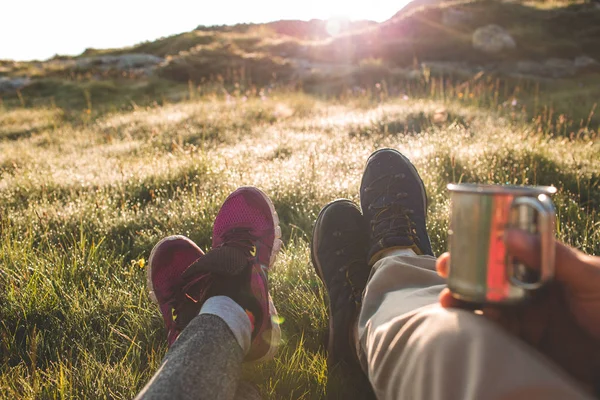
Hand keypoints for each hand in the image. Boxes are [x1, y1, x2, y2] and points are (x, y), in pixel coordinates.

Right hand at [436, 229, 599, 389]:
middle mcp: (533, 289)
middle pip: (490, 277)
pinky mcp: (529, 344)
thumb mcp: (589, 276)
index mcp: (546, 266)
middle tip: (445, 272)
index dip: (480, 246)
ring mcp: (530, 317)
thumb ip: (552, 257)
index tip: (457, 244)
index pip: (507, 250)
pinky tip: (472, 326)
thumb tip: (509, 233)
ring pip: (489, 305)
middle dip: (464, 273)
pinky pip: (499, 335)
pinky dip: (482, 330)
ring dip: (466, 301)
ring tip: (449, 302)